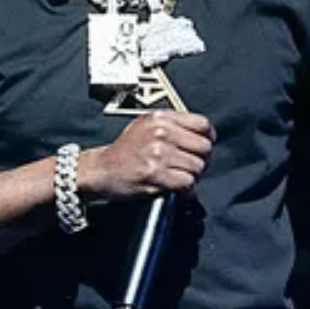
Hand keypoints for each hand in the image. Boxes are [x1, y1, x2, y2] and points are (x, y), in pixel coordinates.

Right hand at [78, 111, 214, 200]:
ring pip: (197, 167)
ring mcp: (158, 154)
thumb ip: (172, 124)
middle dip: (202, 160)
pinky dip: (186, 190)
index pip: (202, 124)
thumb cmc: (125, 150)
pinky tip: (177, 189)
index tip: (203, 145)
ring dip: (192, 177)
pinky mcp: (155, 174)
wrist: (102, 170)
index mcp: (160, 118)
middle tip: (191, 166)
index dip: (208, 137)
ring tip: (180, 177)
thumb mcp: (146, 125)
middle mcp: (160, 133)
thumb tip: (202, 133)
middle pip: (204, 147)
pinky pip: (187, 183)